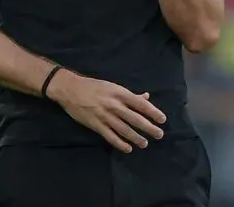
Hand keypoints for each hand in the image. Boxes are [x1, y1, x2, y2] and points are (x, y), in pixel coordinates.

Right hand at [47, 70, 165, 152]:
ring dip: (136, 138)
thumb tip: (146, 97)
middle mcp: (114, 105)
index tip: (162, 119)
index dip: (153, 112)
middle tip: (159, 135)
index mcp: (120, 93)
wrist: (70, 89)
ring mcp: (105, 116)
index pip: (140, 104)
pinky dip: (120, 144)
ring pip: (124, 130)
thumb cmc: (94, 86)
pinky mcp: (96, 125)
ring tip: (145, 144)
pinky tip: (128, 148)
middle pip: (135, 119)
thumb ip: (130, 94)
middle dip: (149, 128)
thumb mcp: (113, 86)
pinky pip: (110, 136)